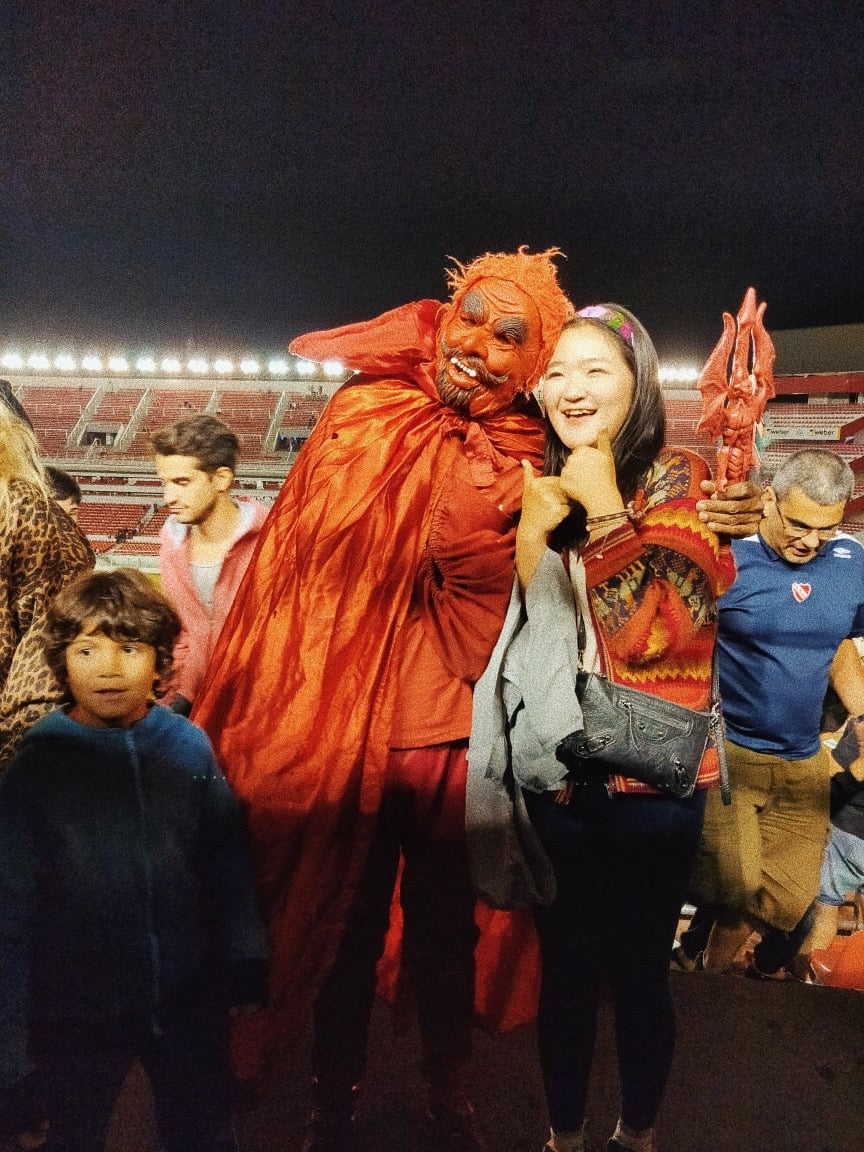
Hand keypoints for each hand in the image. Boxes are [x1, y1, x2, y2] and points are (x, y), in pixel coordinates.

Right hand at [516, 460, 571, 588]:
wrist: (531, 530)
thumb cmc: (531, 509)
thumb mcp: (527, 491)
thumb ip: (527, 475)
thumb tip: (524, 460)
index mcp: (536, 484)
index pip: (557, 481)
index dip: (558, 490)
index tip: (549, 499)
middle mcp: (541, 490)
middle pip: (563, 488)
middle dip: (562, 497)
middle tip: (552, 507)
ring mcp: (549, 500)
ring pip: (567, 498)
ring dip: (564, 505)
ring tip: (553, 511)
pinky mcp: (556, 510)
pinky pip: (569, 508)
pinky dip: (565, 513)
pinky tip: (556, 517)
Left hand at [559, 429, 624, 518]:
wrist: (602, 497)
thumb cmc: (606, 476)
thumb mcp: (607, 455)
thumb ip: (603, 439)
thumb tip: (602, 425)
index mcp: (582, 451)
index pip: (580, 452)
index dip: (587, 459)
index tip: (593, 468)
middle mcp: (572, 459)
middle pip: (572, 461)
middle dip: (579, 467)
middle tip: (590, 476)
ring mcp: (566, 471)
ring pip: (568, 471)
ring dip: (574, 476)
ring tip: (585, 483)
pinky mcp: (562, 483)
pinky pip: (564, 482)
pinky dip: (569, 486)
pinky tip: (579, 489)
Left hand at [697, 478, 763, 536]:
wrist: (746, 513)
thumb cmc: (735, 497)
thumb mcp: (727, 489)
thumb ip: (715, 487)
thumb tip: (703, 484)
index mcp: (754, 490)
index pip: (743, 490)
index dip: (727, 494)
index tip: (712, 495)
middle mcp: (758, 504)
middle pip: (736, 506)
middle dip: (715, 506)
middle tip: (700, 506)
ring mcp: (756, 518)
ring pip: (734, 519)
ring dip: (716, 518)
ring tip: (702, 516)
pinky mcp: (751, 530)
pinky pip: (736, 530)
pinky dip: (722, 528)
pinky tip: (710, 526)